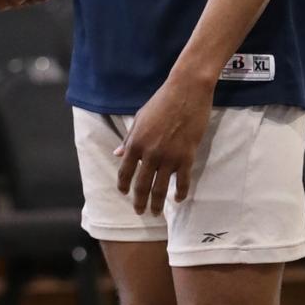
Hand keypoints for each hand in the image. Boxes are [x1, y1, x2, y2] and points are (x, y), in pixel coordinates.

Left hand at [115, 77, 212, 215]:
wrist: (186, 92)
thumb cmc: (161, 101)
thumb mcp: (140, 118)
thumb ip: (129, 138)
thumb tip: (117, 154)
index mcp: (135, 142)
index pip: (125, 171)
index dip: (123, 186)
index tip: (124, 194)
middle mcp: (150, 154)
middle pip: (142, 185)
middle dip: (139, 202)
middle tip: (140, 212)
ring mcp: (169, 157)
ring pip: (161, 189)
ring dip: (157, 204)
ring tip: (155, 212)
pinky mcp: (187, 157)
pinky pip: (182, 182)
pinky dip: (180, 193)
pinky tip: (178, 199)